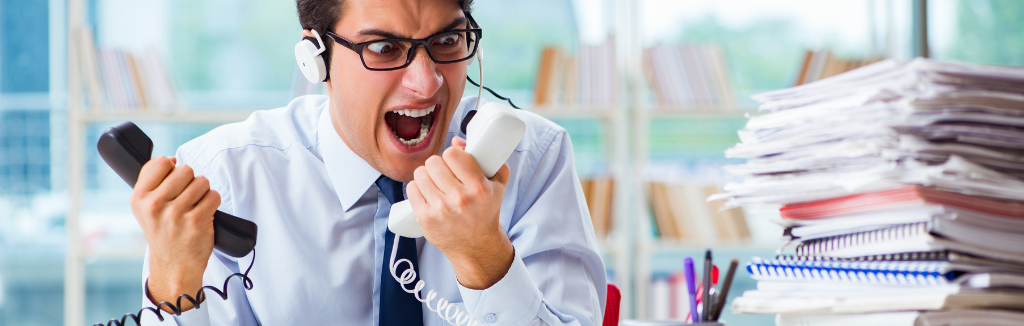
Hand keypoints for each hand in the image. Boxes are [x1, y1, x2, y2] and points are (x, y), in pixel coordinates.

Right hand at [130, 156, 219, 311]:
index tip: (173, 183)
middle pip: (185, 169)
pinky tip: (203, 213)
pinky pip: (214, 196)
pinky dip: (212, 202)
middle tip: (186, 198)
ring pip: (202, 181)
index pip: (162, 162)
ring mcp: (176, 213)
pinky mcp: (197, 221)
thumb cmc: (162, 231)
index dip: (172, 168)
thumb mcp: (144, 208)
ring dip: (203, 192)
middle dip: (190, 181)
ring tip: (194, 206)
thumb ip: (152, 180)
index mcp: (139, 198)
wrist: (174, 265)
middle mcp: (155, 205)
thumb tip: (171, 158)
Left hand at [407, 136, 514, 289]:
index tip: (455, 162)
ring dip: (426, 176)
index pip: (452, 154)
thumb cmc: (486, 211)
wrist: (476, 245)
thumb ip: (486, 157)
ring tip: (435, 183)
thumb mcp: (497, 184)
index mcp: (479, 187)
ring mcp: (440, 210)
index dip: (452, 155)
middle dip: (438, 165)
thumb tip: (456, 141)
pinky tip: (427, 193)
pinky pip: (411, 189)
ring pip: (420, 174)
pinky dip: (417, 188)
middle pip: (433, 162)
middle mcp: (459, 199)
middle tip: (444, 174)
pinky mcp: (425, 218)